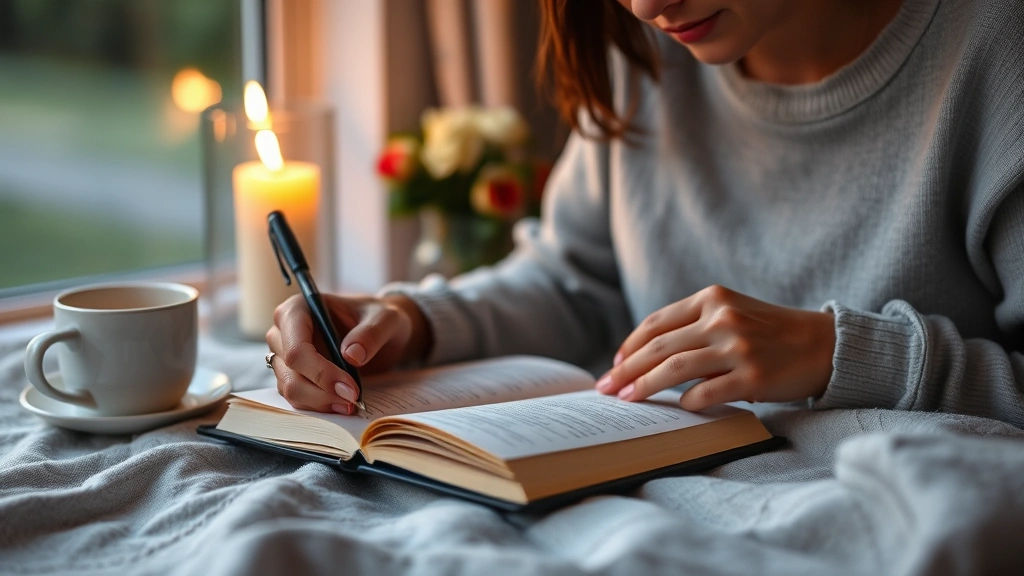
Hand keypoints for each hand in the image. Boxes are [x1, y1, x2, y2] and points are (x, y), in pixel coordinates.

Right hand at [266, 293, 431, 413]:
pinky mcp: (291, 374)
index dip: (321, 372)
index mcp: (297, 309)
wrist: (379, 330)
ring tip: (351, 403)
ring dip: (320, 402)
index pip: (297, 348)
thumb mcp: (385, 318)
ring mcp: (284, 355)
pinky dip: (319, 405)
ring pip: (291, 389)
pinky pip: (297, 397)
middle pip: (290, 371)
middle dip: (322, 391)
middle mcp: (283, 331)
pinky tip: (342, 403)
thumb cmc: (377, 317)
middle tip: (353, 400)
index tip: (349, 387)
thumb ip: (371, 333)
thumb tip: (352, 356)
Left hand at [596, 285, 834, 410]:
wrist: (822, 345)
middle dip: (626, 370)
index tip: (615, 365)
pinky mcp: (752, 376)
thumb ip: (694, 326)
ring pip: (674, 369)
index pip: (656, 324)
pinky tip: (678, 407)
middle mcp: (722, 319)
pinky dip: (686, 402)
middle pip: (658, 348)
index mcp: (712, 298)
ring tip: (626, 400)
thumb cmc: (769, 333)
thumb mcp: (732, 312)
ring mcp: (737, 347)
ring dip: (644, 387)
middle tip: (605, 387)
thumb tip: (643, 357)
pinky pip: (704, 393)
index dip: (630, 346)